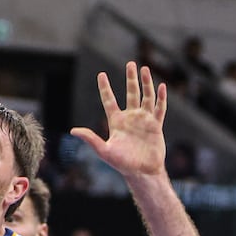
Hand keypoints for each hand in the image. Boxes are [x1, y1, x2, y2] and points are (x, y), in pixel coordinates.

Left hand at [70, 61, 166, 179]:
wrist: (142, 172)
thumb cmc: (121, 163)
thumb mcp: (104, 150)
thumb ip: (90, 139)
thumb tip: (73, 130)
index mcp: (116, 122)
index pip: (109, 100)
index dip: (105, 88)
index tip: (101, 74)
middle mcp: (130, 118)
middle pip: (130, 93)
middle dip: (130, 79)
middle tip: (130, 63)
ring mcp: (144, 120)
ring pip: (146, 97)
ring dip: (146, 83)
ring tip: (145, 69)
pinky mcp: (156, 125)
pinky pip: (159, 108)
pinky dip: (161, 98)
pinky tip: (162, 86)